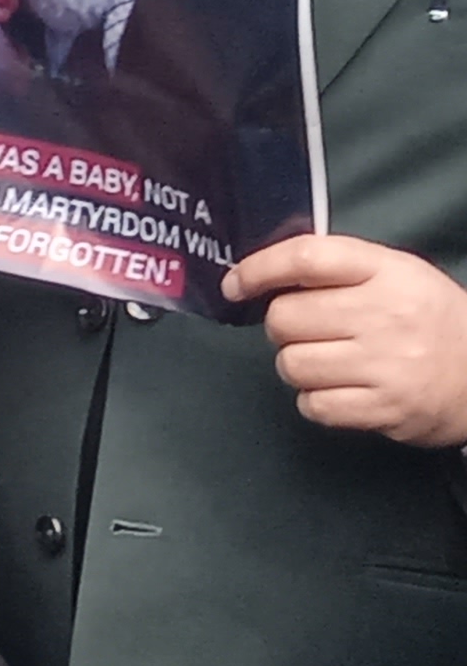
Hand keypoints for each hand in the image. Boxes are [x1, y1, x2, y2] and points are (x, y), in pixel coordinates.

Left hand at [224, 236, 466, 447]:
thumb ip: (337, 269)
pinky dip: (316, 400)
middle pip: (284, 318)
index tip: (236, 284)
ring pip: (291, 364)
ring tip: (331, 362)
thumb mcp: (397, 276)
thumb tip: (262, 275)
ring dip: (299, 365)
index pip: (306, 258)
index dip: (259, 269)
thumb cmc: (430, 320)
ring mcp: (385, 363)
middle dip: (285, 327)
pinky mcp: (384, 407)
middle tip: (312, 332)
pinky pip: (312, 404)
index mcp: (387, 271)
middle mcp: (385, 314)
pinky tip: (342, 389)